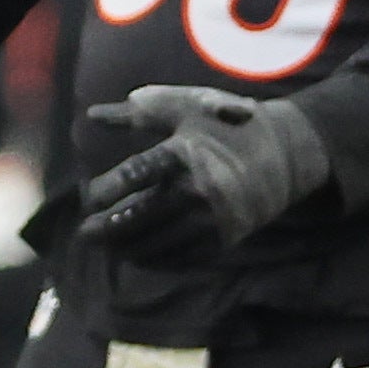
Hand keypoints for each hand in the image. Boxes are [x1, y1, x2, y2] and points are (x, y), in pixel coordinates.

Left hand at [80, 85, 332, 261]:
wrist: (284, 154)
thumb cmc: (226, 124)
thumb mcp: (185, 109)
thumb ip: (138, 113)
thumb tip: (94, 114)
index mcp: (183, 155)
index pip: (132, 176)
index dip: (104, 190)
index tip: (89, 195)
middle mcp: (196, 191)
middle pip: (137, 218)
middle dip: (105, 229)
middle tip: (85, 232)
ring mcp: (209, 219)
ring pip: (155, 244)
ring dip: (125, 248)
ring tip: (106, 246)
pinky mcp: (221, 239)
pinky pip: (178, 258)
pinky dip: (153, 259)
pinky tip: (137, 254)